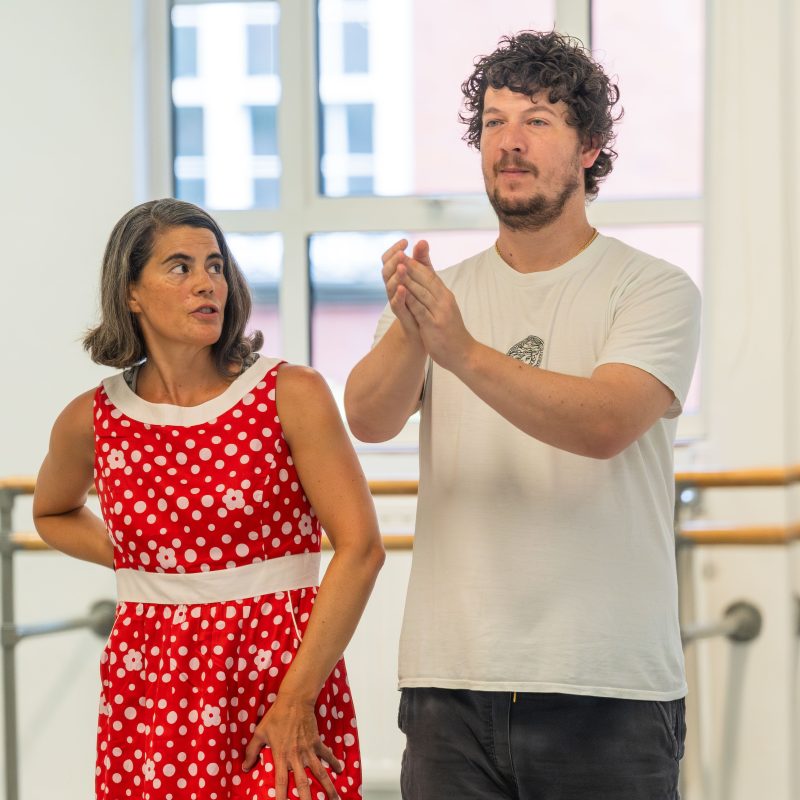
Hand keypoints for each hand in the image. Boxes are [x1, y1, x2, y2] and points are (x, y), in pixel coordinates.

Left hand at [243, 696, 343, 799]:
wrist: (294, 701)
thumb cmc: (276, 716)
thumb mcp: (260, 733)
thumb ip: (252, 751)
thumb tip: (245, 768)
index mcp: (281, 756)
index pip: (280, 782)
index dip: (280, 797)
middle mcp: (296, 756)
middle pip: (303, 783)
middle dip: (307, 799)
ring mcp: (308, 750)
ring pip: (320, 772)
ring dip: (328, 786)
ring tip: (335, 799)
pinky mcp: (317, 742)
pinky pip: (327, 754)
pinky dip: (334, 762)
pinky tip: (340, 770)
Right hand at [381, 239, 432, 340]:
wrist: (424, 328)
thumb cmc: (421, 300)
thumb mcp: (424, 277)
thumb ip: (421, 260)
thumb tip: (423, 241)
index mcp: (396, 277)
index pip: (389, 259)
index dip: (394, 250)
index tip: (405, 241)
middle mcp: (392, 287)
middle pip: (386, 271)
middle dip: (393, 261)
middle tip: (402, 253)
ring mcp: (395, 301)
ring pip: (389, 287)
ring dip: (396, 276)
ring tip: (402, 267)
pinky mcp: (401, 314)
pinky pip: (396, 304)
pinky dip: (398, 296)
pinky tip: (403, 288)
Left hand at [395, 256, 473, 372]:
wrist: (463, 353)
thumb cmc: (451, 332)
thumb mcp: (444, 310)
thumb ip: (434, 296)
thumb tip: (425, 283)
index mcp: (446, 295)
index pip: (431, 275)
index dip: (417, 264)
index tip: (405, 253)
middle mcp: (444, 301)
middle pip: (426, 280)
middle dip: (411, 266)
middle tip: (398, 254)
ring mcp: (439, 312)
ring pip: (421, 292)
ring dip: (408, 279)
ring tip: (397, 267)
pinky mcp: (433, 325)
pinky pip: (419, 310)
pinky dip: (409, 300)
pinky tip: (400, 292)